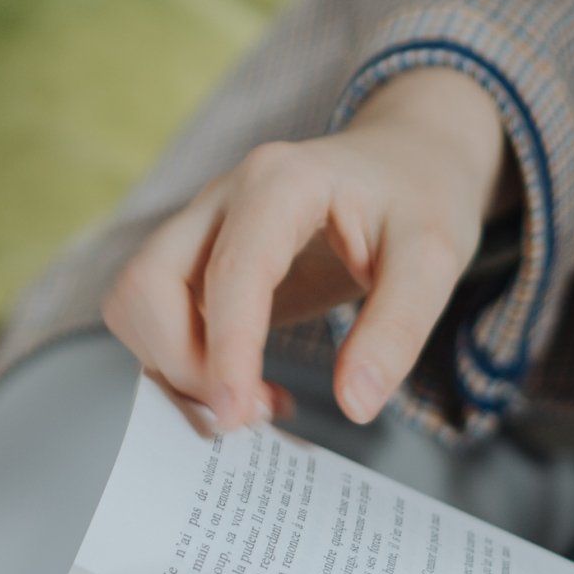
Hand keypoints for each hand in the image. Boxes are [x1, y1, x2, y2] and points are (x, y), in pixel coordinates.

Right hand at [103, 66, 510, 435]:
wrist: (407, 158)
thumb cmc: (420, 199)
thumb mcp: (436, 259)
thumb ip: (398, 330)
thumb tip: (354, 404)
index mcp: (281, 183)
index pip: (229, 274)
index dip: (225, 352)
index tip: (239, 415)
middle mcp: (223, 197)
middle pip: (147, 284)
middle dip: (183, 362)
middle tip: (254, 409)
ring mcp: (202, 225)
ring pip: (137, 303)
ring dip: (176, 367)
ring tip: (255, 398)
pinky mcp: (199, 258)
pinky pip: (158, 317)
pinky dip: (185, 362)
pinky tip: (250, 381)